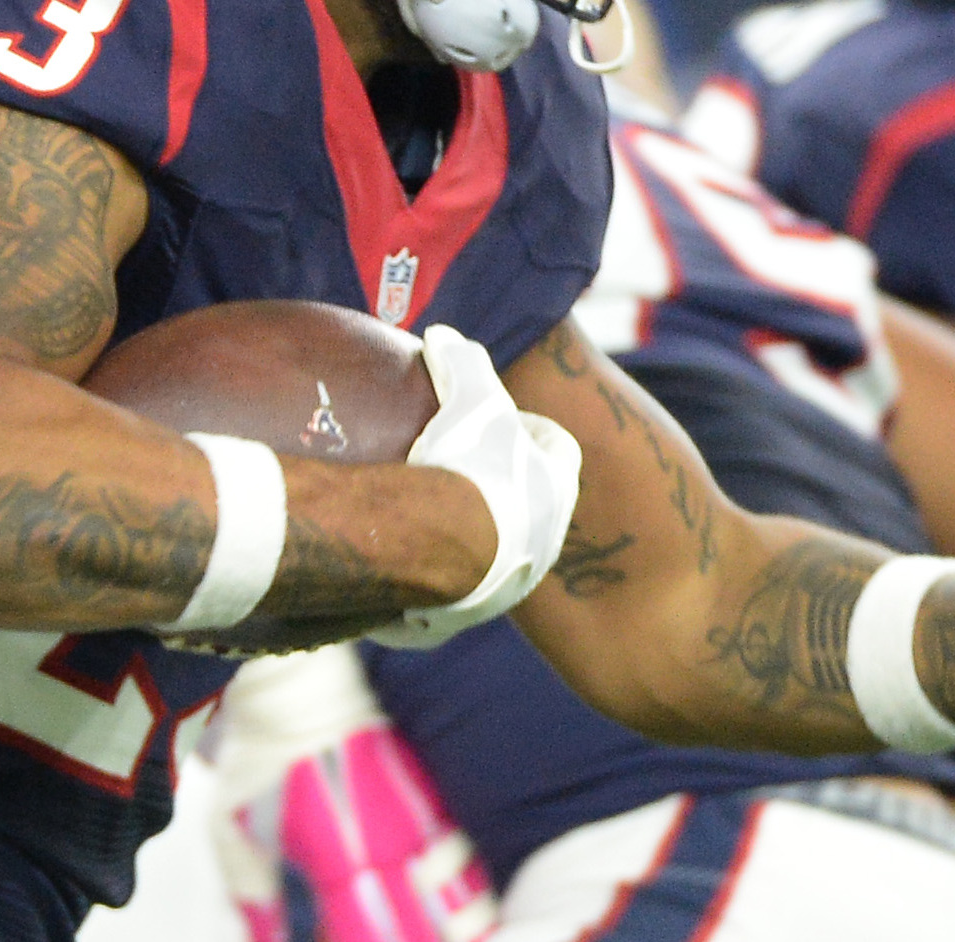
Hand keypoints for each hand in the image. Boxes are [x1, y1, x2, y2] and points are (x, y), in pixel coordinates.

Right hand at [370, 326, 580, 648]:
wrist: (440, 550)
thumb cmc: (470, 467)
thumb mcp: (472, 396)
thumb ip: (463, 360)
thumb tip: (445, 336)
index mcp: (554, 491)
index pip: (560, 453)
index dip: (535, 433)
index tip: (505, 420)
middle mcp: (540, 546)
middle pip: (530, 509)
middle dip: (503, 490)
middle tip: (462, 466)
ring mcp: (501, 588)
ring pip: (490, 558)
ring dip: (467, 537)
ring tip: (426, 512)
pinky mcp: (454, 620)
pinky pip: (439, 596)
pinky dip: (422, 579)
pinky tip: (394, 560)